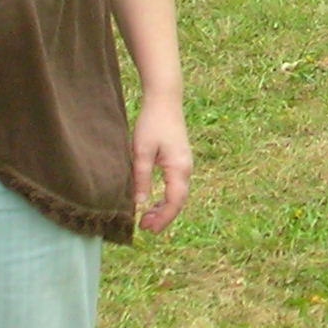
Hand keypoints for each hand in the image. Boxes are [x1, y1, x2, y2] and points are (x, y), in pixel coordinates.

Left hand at [129, 96, 191, 233]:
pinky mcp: (180, 159)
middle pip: (178, 201)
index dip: (162, 218)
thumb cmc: (152, 122)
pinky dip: (166, 197)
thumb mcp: (141, 151)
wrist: (165, 99)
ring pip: (178, 194)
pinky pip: (176, 185)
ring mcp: (185, 164)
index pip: (174, 202)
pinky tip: (153, 200)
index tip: (148, 229)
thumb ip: (141, 178)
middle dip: (163, 216)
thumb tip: (140, 203)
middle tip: (144, 227)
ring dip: (164, 208)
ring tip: (147, 217)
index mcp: (179, 168)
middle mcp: (186, 168)